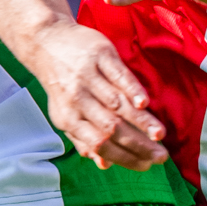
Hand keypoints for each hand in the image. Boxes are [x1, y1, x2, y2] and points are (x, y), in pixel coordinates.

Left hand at [21, 19, 166, 170]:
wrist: (46, 40)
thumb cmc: (61, 82)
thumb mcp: (64, 113)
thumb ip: (82, 139)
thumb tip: (104, 164)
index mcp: (68, 118)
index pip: (99, 144)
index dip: (124, 157)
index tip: (147, 164)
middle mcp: (77, 99)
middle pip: (111, 128)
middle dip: (138, 145)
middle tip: (160, 155)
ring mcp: (88, 76)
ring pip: (117, 104)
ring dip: (140, 122)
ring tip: (159, 135)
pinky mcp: (99, 55)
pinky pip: (118, 76)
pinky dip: (131, 90)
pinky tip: (144, 104)